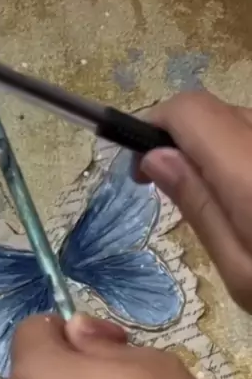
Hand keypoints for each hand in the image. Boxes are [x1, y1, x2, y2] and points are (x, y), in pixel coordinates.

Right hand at [138, 91, 251, 312]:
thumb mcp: (241, 269)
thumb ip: (198, 206)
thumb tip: (153, 156)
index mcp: (248, 169)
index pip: (187, 109)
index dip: (152, 125)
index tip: (139, 170)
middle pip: (215, 112)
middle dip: (184, 140)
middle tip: (174, 192)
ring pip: (242, 122)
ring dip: (218, 148)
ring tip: (218, 201)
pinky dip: (244, 157)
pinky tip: (249, 198)